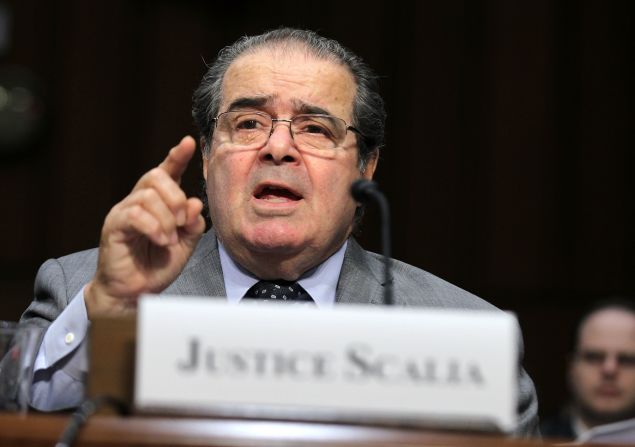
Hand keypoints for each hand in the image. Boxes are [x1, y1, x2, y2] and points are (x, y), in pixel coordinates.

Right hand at [84, 136, 205, 317]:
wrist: (135, 293)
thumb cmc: (157, 266)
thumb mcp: (186, 245)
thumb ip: (193, 224)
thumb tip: (195, 202)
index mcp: (158, 202)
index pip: (167, 172)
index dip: (177, 156)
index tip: (189, 143)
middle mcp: (138, 201)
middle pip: (155, 176)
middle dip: (175, 196)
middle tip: (182, 222)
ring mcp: (124, 212)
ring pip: (147, 195)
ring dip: (167, 218)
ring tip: (170, 240)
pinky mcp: (114, 226)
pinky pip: (135, 214)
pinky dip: (154, 227)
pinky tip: (162, 241)